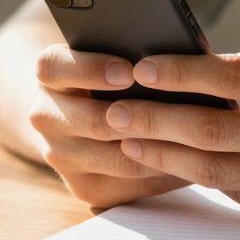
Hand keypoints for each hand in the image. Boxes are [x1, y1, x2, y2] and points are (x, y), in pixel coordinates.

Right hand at [29, 45, 188, 207]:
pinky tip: (188, 162)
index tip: (128, 72)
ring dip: (158, 149)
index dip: (90, 69)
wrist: (84, 115)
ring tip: (194, 139)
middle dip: (136, 118)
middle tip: (174, 112)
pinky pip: (128, 186)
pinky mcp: (84, 188)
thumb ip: (128, 51)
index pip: (54, 68)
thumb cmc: (112, 75)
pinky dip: (161, 174)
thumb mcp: (109, 55)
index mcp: (49, 75)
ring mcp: (61, 156)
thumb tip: (173, 54)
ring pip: (116, 159)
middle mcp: (45, 116)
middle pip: (90, 121)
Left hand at [108, 24, 239, 225]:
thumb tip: (226, 56)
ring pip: (219, 171)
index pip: (236, 80)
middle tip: (115, 109)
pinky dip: (201, 176)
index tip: (144, 67)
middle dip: (158, 119)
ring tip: (127, 139)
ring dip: (166, 155)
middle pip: (217, 131)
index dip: (184, 74)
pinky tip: (170, 161)